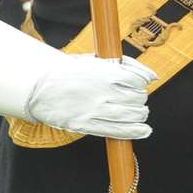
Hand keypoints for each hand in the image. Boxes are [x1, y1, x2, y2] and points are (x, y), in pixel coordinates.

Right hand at [25, 55, 155, 138]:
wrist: (39, 89)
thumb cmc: (71, 73)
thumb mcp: (95, 61)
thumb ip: (125, 65)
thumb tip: (153, 77)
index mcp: (103, 73)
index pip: (138, 80)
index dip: (142, 82)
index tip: (139, 83)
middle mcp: (101, 93)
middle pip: (138, 98)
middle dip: (140, 98)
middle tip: (134, 98)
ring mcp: (94, 111)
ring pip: (132, 115)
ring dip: (140, 114)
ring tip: (137, 112)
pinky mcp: (87, 126)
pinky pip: (120, 131)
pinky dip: (137, 131)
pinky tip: (143, 130)